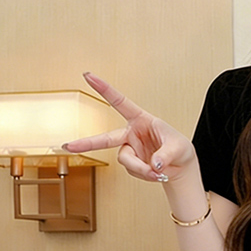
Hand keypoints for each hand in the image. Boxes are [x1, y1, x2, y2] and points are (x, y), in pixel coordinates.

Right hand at [62, 72, 196, 182]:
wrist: (182, 167)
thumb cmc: (180, 148)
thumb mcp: (178, 148)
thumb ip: (165, 155)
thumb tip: (154, 165)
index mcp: (141, 120)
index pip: (120, 103)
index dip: (104, 89)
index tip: (88, 76)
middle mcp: (132, 134)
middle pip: (106, 138)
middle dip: (87, 143)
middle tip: (68, 147)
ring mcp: (130, 150)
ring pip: (126, 160)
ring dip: (141, 169)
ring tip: (157, 172)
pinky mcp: (133, 165)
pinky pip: (134, 171)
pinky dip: (145, 175)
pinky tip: (156, 174)